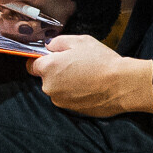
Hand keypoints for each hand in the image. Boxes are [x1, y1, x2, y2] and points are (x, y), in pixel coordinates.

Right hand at [0, 0, 70, 41]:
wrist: (62, 6)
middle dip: (7, 24)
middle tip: (25, 24)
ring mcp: (1, 18)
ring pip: (0, 31)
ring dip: (20, 30)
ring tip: (38, 23)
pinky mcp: (11, 31)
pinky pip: (13, 38)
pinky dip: (27, 34)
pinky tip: (39, 27)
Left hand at [28, 34, 152, 116]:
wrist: (121, 85)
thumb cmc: (101, 60)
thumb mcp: (80, 41)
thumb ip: (58, 42)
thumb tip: (49, 47)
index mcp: (48, 68)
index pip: (31, 65)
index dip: (42, 60)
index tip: (54, 58)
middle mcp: (49, 87)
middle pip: (46, 78)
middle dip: (57, 72)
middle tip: (77, 65)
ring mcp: (60, 101)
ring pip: (57, 89)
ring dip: (66, 84)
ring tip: (86, 77)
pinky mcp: (71, 111)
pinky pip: (68, 99)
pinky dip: (75, 94)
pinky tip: (90, 87)